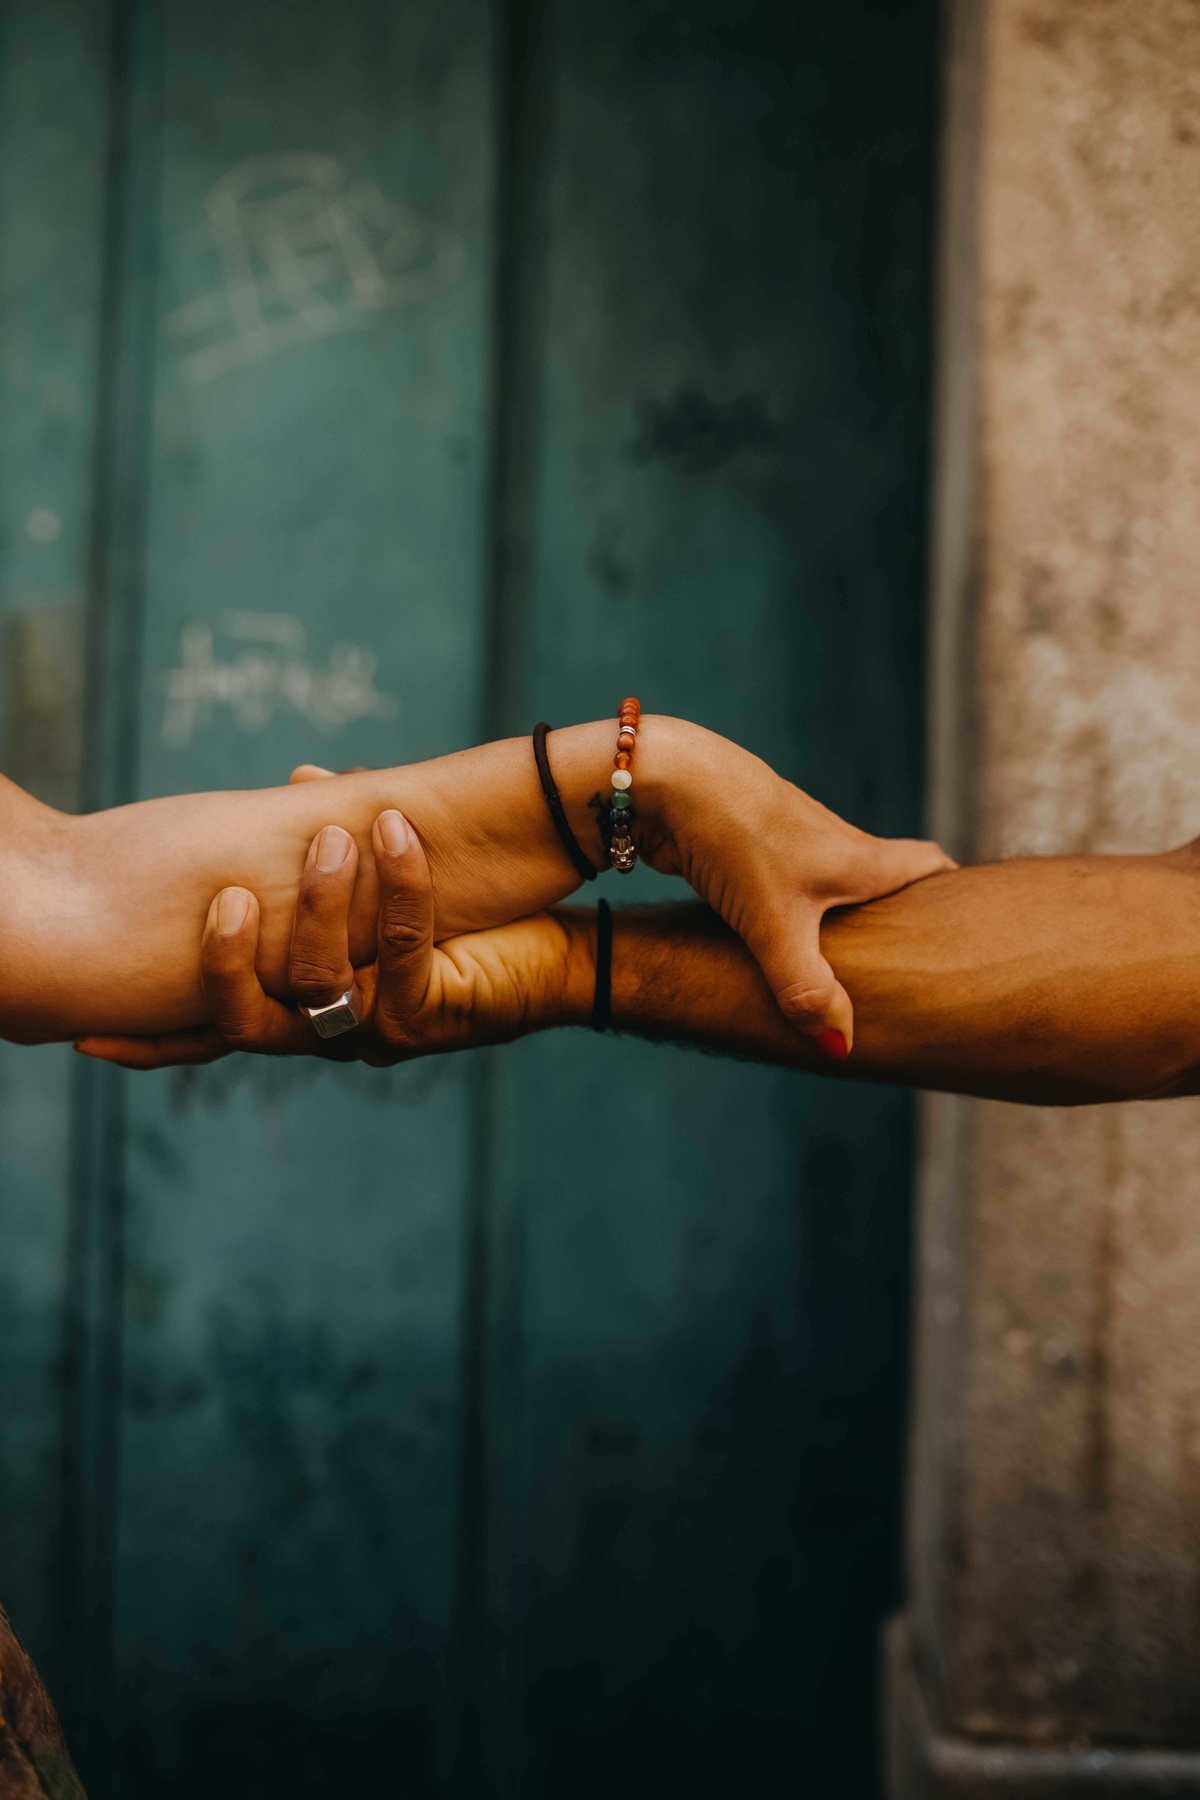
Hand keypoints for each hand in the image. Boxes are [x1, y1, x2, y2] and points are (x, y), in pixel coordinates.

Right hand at [76, 809, 585, 1068]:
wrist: (552, 952)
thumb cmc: (466, 917)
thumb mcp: (384, 873)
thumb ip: (333, 836)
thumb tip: (300, 780)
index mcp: (300, 1006)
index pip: (210, 1031)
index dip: (152, 1042)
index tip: (89, 1037)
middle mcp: (329, 1032)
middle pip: (244, 1022)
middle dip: (225, 959)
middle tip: (228, 896)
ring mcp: (379, 1030)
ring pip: (316, 985)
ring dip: (322, 904)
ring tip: (338, 840)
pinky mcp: (433, 1013)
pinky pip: (401, 951)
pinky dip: (399, 886)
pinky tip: (398, 832)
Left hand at [636, 721, 954, 1053]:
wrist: (664, 778)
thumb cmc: (733, 838)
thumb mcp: (775, 923)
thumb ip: (807, 988)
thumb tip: (843, 1048)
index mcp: (860, 857)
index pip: (929, 865)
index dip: (954, 892)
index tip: (971, 926)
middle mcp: (833, 841)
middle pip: (886, 875)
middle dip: (900, 914)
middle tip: (912, 963)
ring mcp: (788, 838)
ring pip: (832, 880)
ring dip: (844, 914)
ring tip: (848, 963)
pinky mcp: (747, 842)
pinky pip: (786, 881)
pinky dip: (796, 909)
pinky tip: (776, 940)